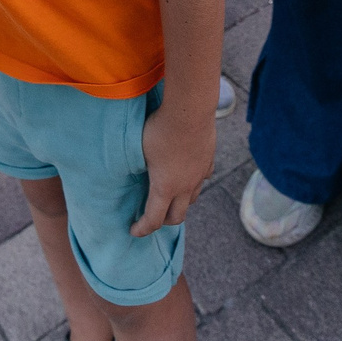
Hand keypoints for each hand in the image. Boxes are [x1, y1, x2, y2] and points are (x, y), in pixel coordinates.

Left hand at [130, 94, 214, 236]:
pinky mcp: (208, 160)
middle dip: (163, 221)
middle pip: (177, 216)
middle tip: (152, 217)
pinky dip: (193, 183)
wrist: (189, 110)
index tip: (133, 230)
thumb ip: (138, 166)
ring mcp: (199, 175)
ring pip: (192, 199)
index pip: (154, 220)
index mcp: (164, 187)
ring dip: (180, 203)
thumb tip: (133, 171)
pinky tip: (187, 174)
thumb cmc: (159, 129)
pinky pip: (202, 179)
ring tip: (170, 196)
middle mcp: (185, 186)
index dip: (142, 229)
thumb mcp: (139, 150)